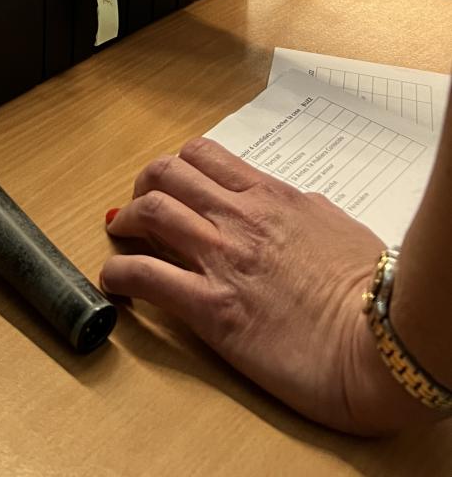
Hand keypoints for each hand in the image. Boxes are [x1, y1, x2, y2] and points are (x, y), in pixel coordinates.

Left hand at [102, 137, 427, 434]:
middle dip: (143, 186)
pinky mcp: (212, 308)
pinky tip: (115, 283)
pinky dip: (119, 274)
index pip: (203, 156)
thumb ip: (303, 211)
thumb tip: (292, 206)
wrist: (384, 343)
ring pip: (150, 212)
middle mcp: (239, 218)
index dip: (176, 168)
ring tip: (121, 235)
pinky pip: (146, 276)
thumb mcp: (337, 227)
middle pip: (166, 174)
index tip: (168, 185)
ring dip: (126, 221)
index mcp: (271, 196)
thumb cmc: (373, 291)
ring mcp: (222, 260)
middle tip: (138, 208)